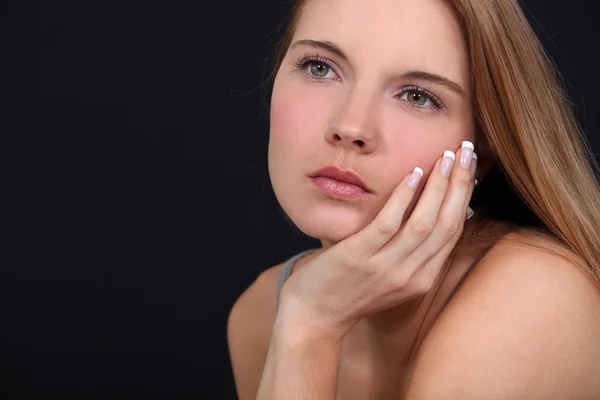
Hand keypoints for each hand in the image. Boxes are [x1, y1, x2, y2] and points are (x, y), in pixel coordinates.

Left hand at [277, 142, 477, 338]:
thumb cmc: (350, 289)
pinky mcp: (359, 257)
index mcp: (422, 278)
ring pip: (424, 223)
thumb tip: (427, 213)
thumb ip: (410, 251)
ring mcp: (385, 267)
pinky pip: (388, 223)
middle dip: (461, 185)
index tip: (469, 168)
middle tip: (467, 150)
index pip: (453, 232)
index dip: (464, 197)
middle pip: (447, 224)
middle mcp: (410, 274)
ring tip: (447, 156)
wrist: (315, 317)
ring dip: (439, 186)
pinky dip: (403, 198)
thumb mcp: (390, 275)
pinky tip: (412, 173)